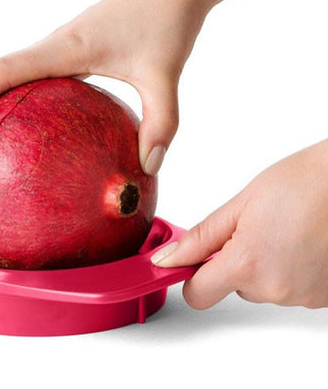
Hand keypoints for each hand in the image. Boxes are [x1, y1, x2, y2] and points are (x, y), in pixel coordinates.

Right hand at [0, 0, 209, 173]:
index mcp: (64, 49)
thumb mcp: (165, 75)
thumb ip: (161, 123)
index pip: (0, 72)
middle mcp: (52, 47)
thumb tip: (147, 169)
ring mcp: (58, 50)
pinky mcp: (69, 54)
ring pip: (2, 76)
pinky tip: (22, 130)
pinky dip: (9, 102)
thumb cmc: (167, 19)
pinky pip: (27, 79)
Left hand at [151, 139, 327, 308]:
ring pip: (262, 286)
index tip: (194, 260)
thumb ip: (201, 239)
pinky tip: (301, 243)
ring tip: (284, 231)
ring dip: (265, 264)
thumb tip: (168, 260)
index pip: (197, 295)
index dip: (191, 276)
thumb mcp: (241, 205)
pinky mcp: (324, 298)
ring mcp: (304, 296)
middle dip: (235, 260)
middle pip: (232, 286)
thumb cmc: (304, 183)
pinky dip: (289, 269)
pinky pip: (290, 287)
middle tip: (254, 228)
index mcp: (248, 264)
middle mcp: (277, 289)